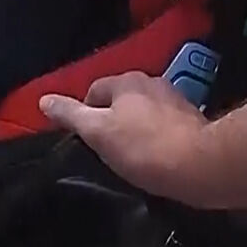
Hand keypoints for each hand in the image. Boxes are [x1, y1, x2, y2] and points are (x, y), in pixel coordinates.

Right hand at [40, 72, 215, 205]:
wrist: (203, 166)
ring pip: (143, 112)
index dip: (84, 116)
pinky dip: (157, 138)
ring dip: (136, 129)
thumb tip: (43, 100)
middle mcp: (152, 82)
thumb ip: (70, 115)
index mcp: (126, 81)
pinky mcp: (194, 120)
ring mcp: (176, 99)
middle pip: (120, 100)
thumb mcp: (97, 132)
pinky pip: (164, 126)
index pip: (93, 92)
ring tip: (133, 157)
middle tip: (108, 151)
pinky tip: (157, 159)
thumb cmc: (143, 148)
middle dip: (112, 121)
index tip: (87, 142)